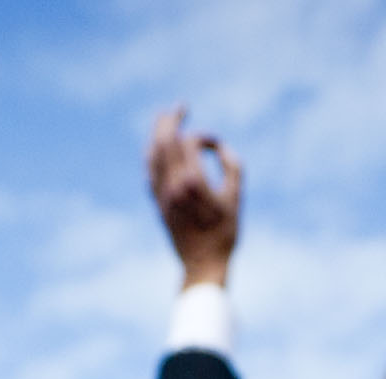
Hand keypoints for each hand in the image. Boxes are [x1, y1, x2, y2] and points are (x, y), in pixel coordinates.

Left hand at [148, 107, 242, 285]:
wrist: (202, 265)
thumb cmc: (224, 234)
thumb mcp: (236, 198)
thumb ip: (232, 167)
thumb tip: (219, 146)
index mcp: (193, 181)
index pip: (190, 143)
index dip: (204, 138)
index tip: (216, 145)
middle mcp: (173, 185)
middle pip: (164, 140)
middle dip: (171, 119)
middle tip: (179, 107)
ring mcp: (162, 194)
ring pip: (152, 154)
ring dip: (158, 134)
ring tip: (164, 120)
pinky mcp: (157, 204)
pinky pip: (149, 172)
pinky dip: (152, 156)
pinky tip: (156, 150)